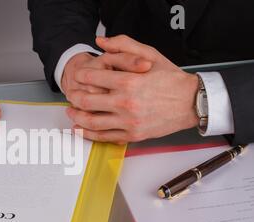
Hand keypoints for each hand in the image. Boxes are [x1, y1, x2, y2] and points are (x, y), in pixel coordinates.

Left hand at [66, 36, 199, 143]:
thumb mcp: (150, 54)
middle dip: (74, 97)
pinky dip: (89, 134)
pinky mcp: (132, 134)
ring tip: (71, 112)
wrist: (192, 102)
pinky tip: (82, 129)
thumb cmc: (171, 79)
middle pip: (87, 101)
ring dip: (77, 117)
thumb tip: (100, 42)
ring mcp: (128, 121)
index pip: (92, 78)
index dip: (80, 76)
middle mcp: (126, 103)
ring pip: (92, 122)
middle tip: (70, 94)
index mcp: (128, 81)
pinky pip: (104, 137)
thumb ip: (124, 45)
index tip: (77, 76)